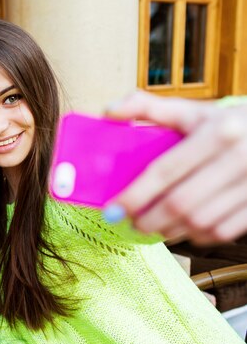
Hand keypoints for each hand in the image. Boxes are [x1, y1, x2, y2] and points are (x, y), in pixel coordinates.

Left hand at [105, 91, 246, 243]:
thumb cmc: (225, 124)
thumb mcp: (192, 110)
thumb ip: (148, 107)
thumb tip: (110, 112)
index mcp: (217, 133)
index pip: (165, 171)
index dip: (135, 195)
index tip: (113, 209)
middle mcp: (238, 158)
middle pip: (180, 203)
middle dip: (149, 220)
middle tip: (132, 223)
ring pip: (200, 222)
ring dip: (170, 231)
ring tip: (154, 227)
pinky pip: (222, 232)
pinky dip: (197, 236)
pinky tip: (184, 229)